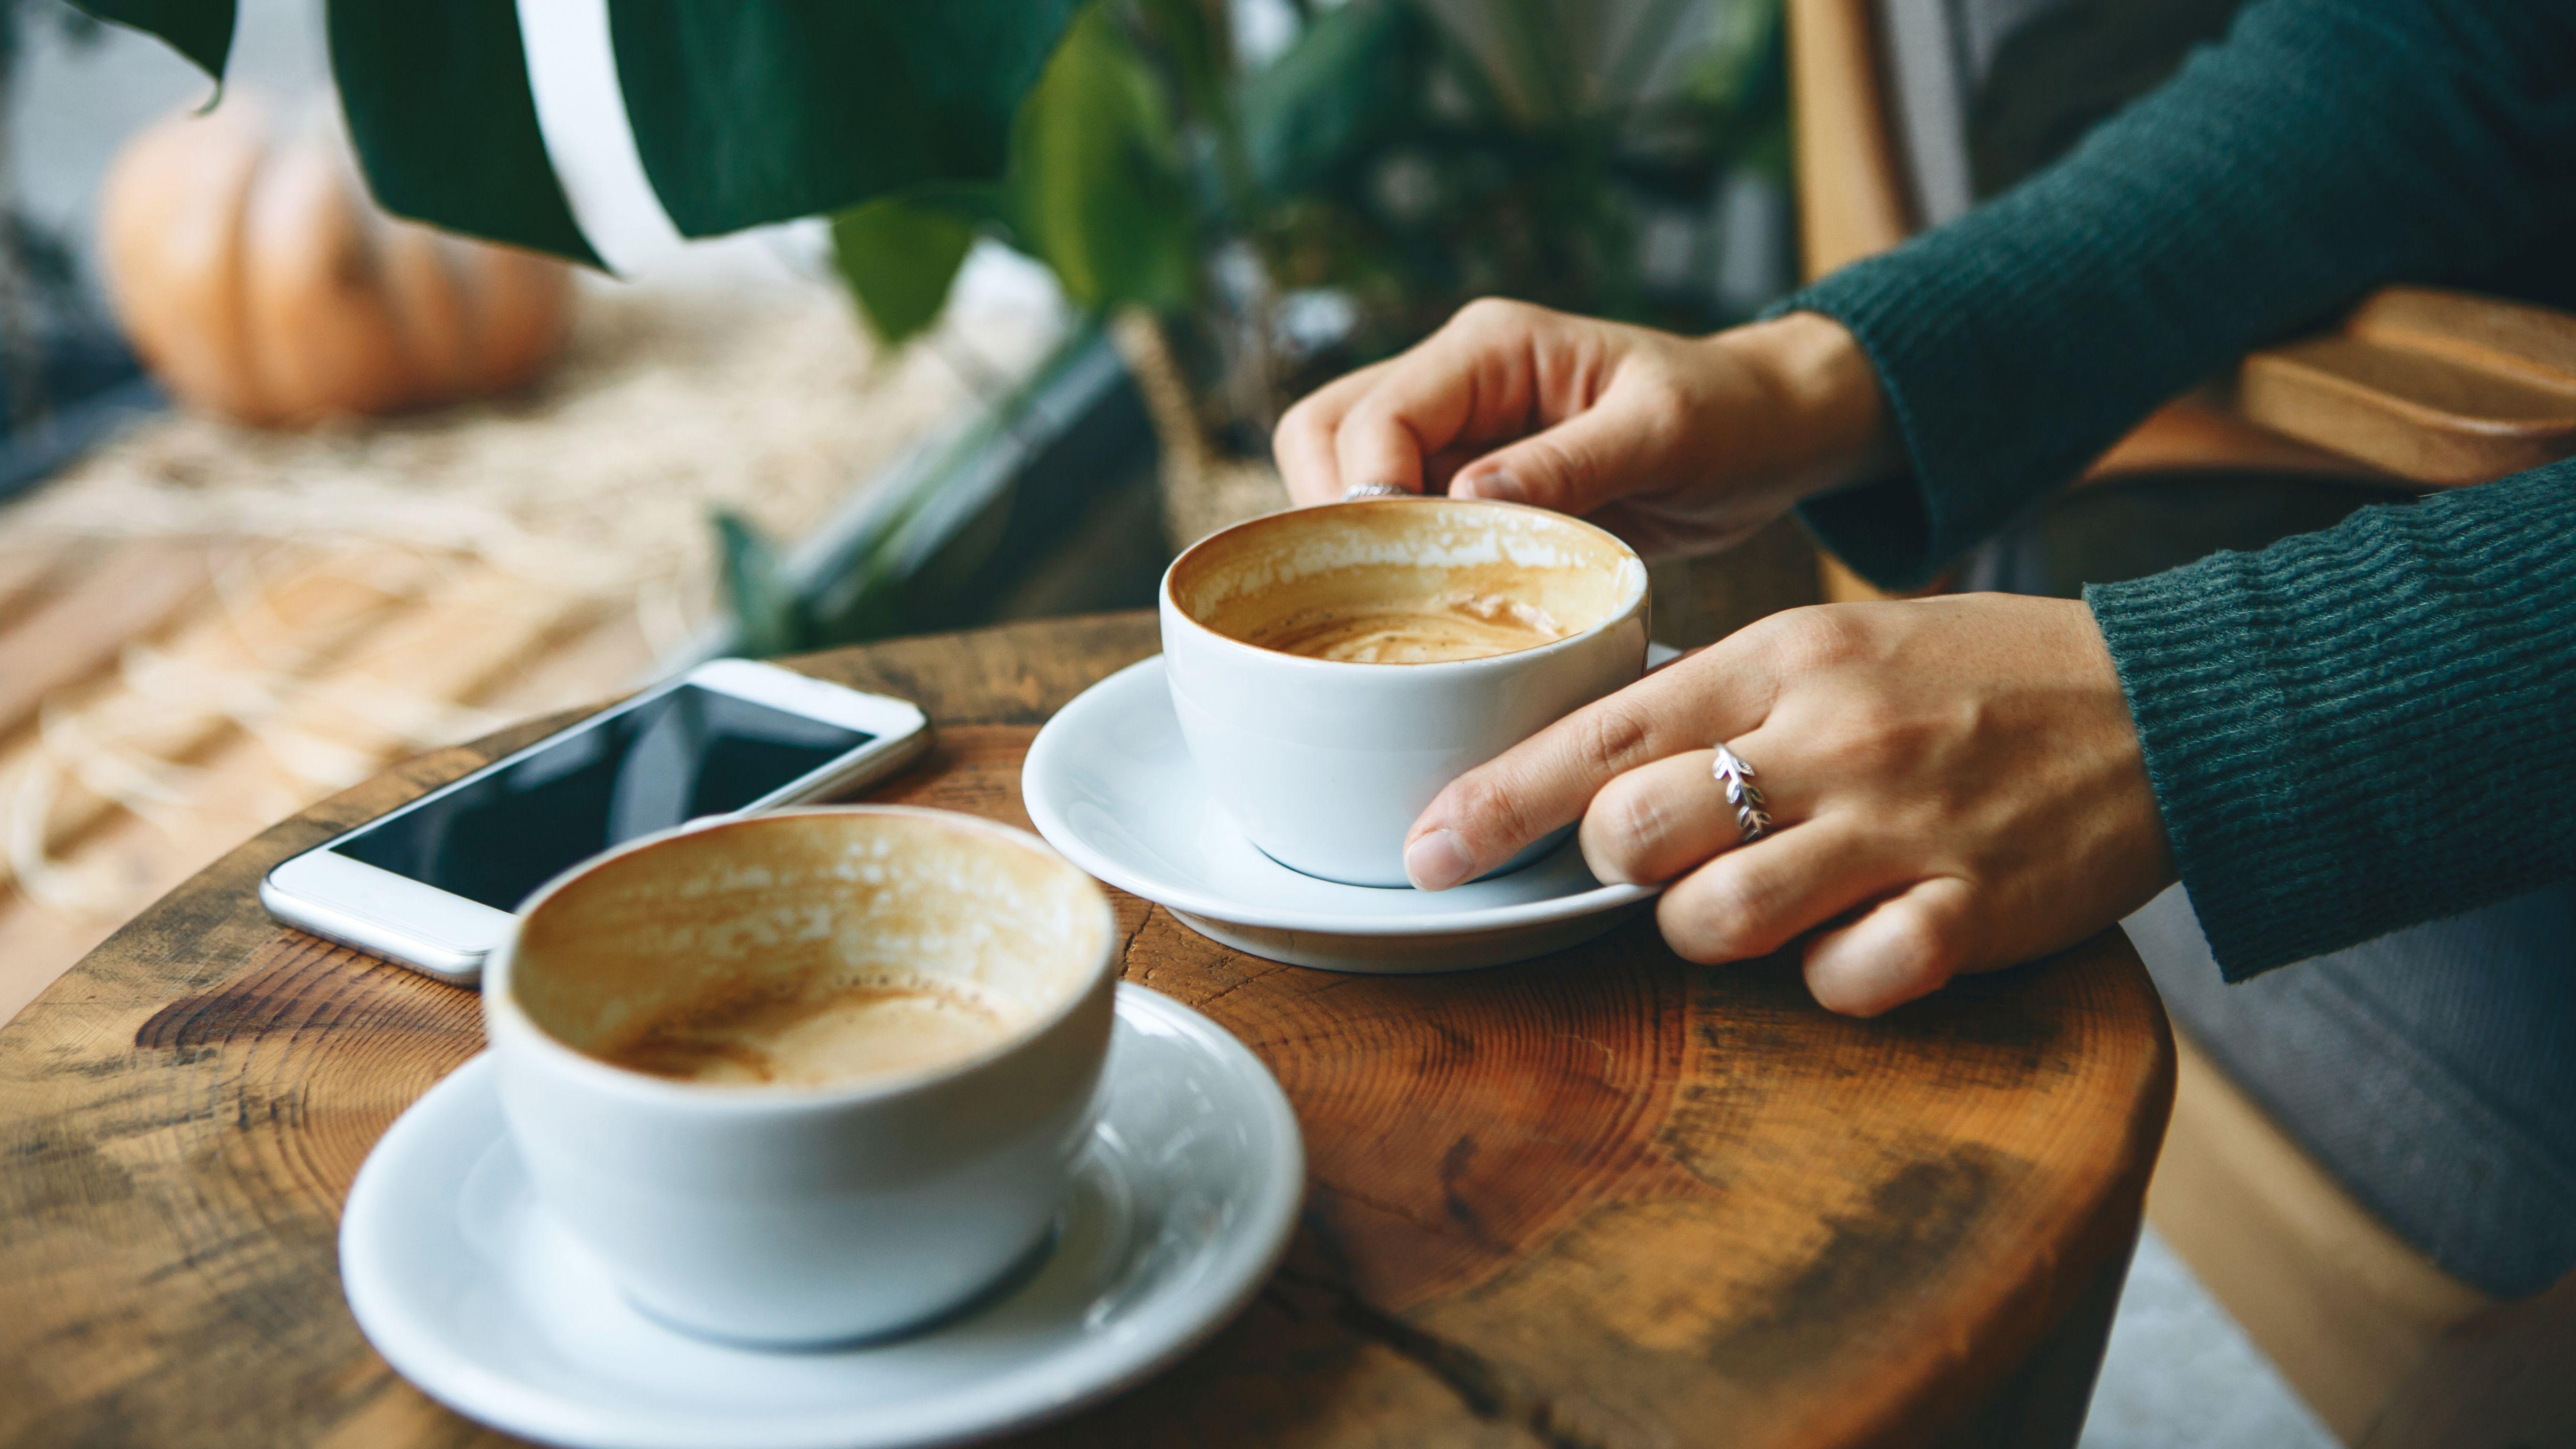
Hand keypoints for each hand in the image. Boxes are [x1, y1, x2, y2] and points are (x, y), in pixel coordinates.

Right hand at [1272, 298, 1893, 555]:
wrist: (1765, 432)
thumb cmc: (1728, 416)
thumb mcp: (1664, 433)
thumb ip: (1569, 463)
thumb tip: (1465, 501)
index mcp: (1489, 346)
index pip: (1375, 416)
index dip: (1365, 495)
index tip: (1398, 571)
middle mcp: (1452, 379)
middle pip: (1324, 437)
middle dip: (1330, 516)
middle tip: (1373, 602)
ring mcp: (1453, 432)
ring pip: (1341, 479)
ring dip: (1352, 546)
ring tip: (1395, 615)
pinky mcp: (1464, 484)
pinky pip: (1394, 522)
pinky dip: (1392, 568)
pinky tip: (1426, 619)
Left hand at [1402, 595, 2176, 1015]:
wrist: (2161, 702)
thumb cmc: (1973, 677)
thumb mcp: (1834, 645)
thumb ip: (1719, 699)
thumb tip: (1590, 768)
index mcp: (1783, 660)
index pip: (1598, 734)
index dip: (1495, 803)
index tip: (1424, 852)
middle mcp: (1829, 738)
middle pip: (1635, 833)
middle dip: (1616, 867)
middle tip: (1653, 861)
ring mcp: (1901, 828)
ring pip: (1716, 920)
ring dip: (1708, 929)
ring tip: (1759, 897)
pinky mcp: (1971, 912)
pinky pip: (1841, 983)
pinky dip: (1829, 979)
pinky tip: (1863, 937)